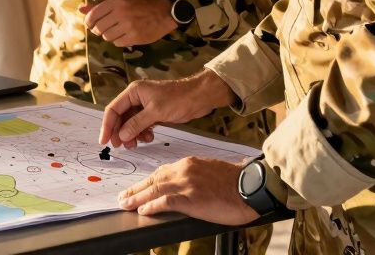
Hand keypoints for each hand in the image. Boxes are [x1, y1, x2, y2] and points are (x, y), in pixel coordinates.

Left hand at [80, 0, 174, 47]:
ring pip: (106, 37)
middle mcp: (120, 13)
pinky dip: (118, 41)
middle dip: (98, 30)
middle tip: (105, 28)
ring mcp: (127, 26)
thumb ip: (100, 5)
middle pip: (98, 28)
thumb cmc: (142, 3)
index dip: (89, 22)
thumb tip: (81, 9)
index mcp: (117, 1)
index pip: (93, 15)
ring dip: (109, 35)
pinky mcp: (134, 38)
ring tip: (116, 31)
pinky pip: (117, 43)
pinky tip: (124, 35)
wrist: (165, 12)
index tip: (91, 24)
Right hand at [99, 69, 236, 147]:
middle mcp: (137, 97)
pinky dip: (142, 133)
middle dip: (120, 132)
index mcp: (134, 92)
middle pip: (121, 117)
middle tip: (122, 147)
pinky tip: (149, 138)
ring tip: (137, 144)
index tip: (104, 141)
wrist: (199, 97)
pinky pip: (141, 125)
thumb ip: (136, 124)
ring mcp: (146, 105)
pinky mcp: (154, 113)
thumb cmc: (178, 99)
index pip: (113, 109)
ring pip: (131, 123)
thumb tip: (121, 135)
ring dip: (132, 135)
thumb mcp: (155, 112)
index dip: (107, 125)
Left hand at [118, 157, 256, 225]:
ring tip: (126, 204)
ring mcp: (187, 183)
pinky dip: (152, 206)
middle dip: (136, 189)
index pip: (161, 172)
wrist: (251, 187)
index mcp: (190, 163)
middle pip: (154, 179)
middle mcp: (185, 170)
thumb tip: (184, 187)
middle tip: (123, 197)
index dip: (146, 181)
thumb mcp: (211, 173)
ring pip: (155, 189)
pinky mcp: (191, 198)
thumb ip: (195, 176)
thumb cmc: (236, 183)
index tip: (137, 188)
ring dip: (138, 198)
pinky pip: (166, 201)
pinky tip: (143, 210)